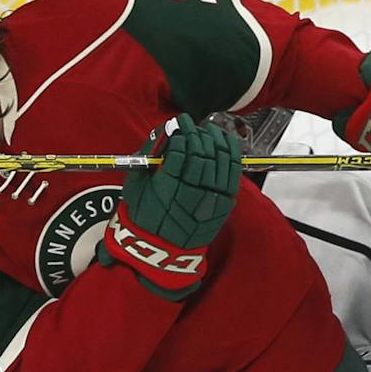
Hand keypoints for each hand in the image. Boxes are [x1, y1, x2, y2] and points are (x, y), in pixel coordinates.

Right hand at [98, 115, 241, 299]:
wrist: (164, 248)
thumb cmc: (146, 216)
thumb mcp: (136, 184)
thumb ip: (149, 155)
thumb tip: (166, 131)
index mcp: (168, 189)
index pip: (182, 150)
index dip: (182, 132)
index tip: (179, 123)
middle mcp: (193, 194)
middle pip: (201, 152)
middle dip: (196, 133)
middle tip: (191, 125)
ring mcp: (213, 199)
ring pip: (219, 158)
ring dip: (214, 139)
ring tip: (207, 129)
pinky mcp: (225, 202)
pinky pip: (233, 170)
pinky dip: (231, 151)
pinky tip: (224, 140)